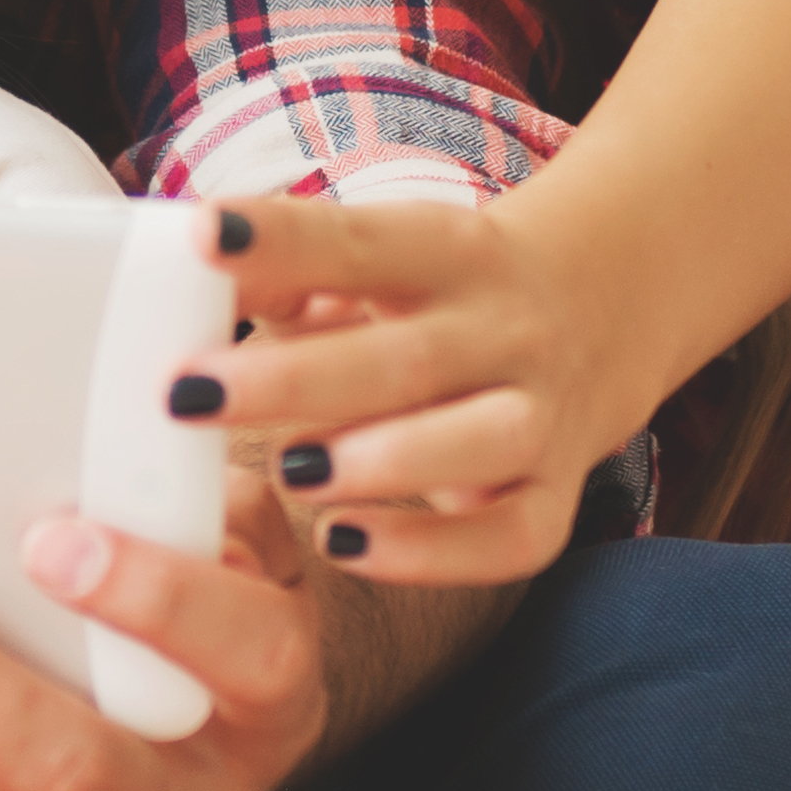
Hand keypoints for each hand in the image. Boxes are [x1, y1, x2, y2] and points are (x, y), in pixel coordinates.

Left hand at [177, 185, 684, 591]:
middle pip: (408, 355)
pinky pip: (512, 536)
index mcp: (451, 252)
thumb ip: (288, 270)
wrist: (606, 306)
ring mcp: (541, 411)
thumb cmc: (438, 292)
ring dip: (381, 461)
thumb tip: (183, 270)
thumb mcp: (376, 260)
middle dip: (294, 379)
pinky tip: (346, 545)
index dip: (286, 239)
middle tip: (188, 395)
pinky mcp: (557, 491)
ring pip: (478, 439)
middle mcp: (506, 328)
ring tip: (288, 474)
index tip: (203, 238)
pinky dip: (433, 552)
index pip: (364, 240)